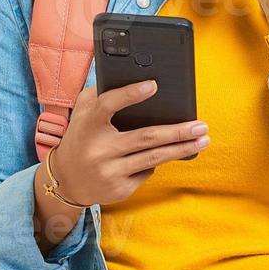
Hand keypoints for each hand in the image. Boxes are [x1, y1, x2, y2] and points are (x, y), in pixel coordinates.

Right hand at [47, 79, 209, 207]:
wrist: (65, 181)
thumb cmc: (81, 138)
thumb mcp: (82, 113)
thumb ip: (101, 94)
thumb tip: (136, 80)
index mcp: (88, 125)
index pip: (109, 105)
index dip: (130, 94)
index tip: (153, 85)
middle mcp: (99, 150)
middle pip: (146, 138)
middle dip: (179, 131)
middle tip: (201, 125)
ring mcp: (109, 171)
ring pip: (154, 157)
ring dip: (183, 148)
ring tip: (203, 140)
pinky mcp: (119, 189)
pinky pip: (147, 172)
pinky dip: (158, 162)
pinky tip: (168, 154)